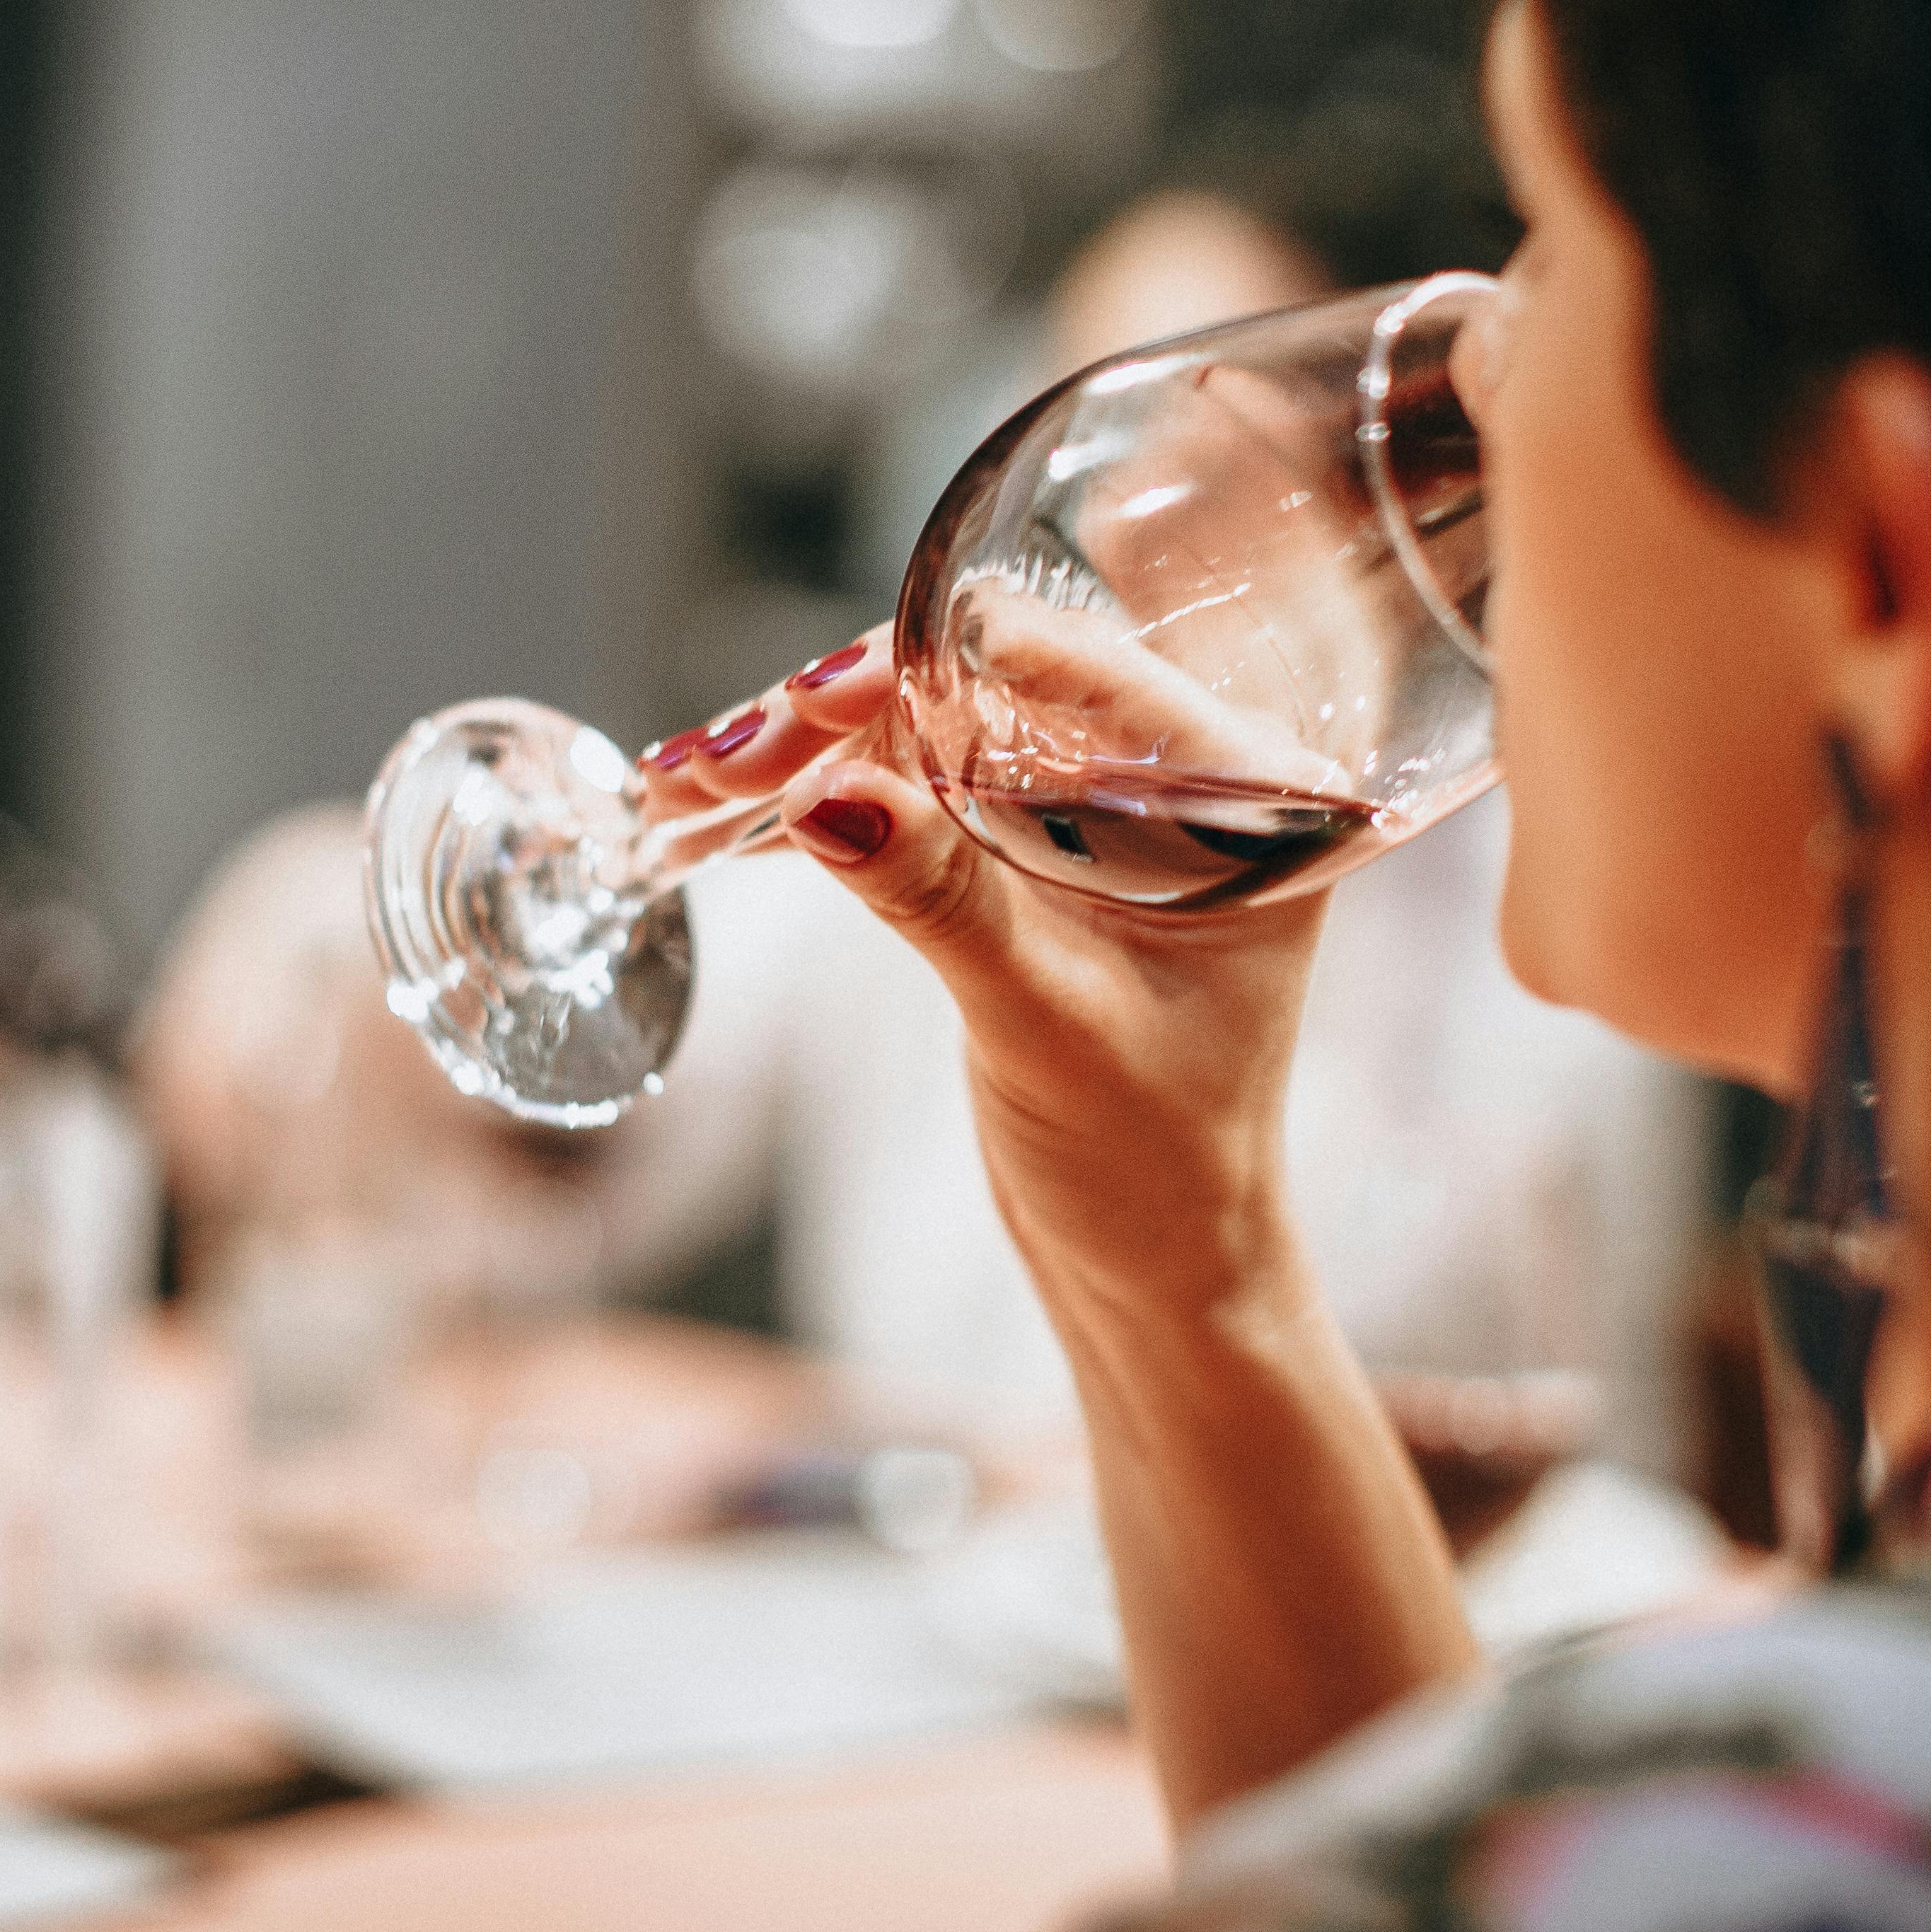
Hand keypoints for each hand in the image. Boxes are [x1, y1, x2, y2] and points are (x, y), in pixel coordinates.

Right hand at [640, 626, 1327, 1312]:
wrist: (1157, 1268)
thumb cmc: (1152, 1163)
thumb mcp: (1044, 1024)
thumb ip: (941, 900)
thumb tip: (824, 793)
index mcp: (1247, 794)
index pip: (1084, 671)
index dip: (935, 664)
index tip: (817, 695)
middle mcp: (1181, 781)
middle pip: (988, 687)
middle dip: (843, 714)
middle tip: (722, 759)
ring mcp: (1098, 817)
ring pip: (935, 733)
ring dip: (810, 754)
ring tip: (683, 782)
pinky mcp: (1033, 859)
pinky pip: (921, 793)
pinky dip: (826, 805)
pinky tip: (720, 815)